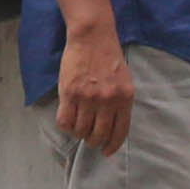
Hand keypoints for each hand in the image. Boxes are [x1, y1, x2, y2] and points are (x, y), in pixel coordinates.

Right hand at [53, 27, 134, 157]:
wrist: (92, 37)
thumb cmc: (108, 58)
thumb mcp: (124, 82)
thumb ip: (120, 103)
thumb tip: (112, 127)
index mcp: (125, 99)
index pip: (119, 132)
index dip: (112, 146)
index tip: (106, 152)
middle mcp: (108, 101)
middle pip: (99, 135)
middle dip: (93, 142)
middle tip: (89, 139)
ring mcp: (88, 97)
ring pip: (81, 130)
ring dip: (78, 133)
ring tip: (78, 125)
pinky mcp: (70, 92)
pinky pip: (65, 121)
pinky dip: (65, 126)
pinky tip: (67, 119)